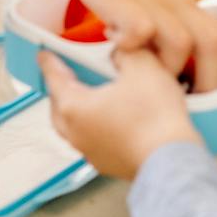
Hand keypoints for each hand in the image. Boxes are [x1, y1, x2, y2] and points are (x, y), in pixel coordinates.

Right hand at [9, 0, 216, 90]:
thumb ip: (157, 21)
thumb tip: (164, 61)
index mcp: (181, 3)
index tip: (207, 98)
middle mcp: (172, 1)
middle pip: (216, 45)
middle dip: (209, 84)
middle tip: (185, 103)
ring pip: (183, 44)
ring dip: (167, 70)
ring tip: (142, 77)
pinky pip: (139, 30)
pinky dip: (132, 48)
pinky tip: (113, 48)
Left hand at [38, 50, 199, 180]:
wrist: (172, 160)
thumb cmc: (155, 117)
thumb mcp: (142, 66)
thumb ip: (126, 51)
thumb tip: (119, 52)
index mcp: (73, 106)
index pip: (54, 78)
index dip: (49, 62)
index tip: (44, 55)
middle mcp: (76, 133)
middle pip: (58, 107)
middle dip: (61, 90)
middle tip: (69, 77)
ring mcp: (91, 152)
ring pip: (73, 128)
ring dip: (78, 112)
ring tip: (93, 99)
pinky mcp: (108, 165)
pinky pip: (93, 142)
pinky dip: (96, 129)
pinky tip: (114, 122)